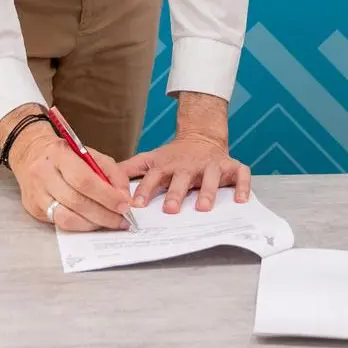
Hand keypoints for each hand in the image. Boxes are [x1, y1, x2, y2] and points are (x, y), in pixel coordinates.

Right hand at [7, 119, 132, 231]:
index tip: (125, 204)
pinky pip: (60, 223)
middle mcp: (43, 173)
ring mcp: (37, 193)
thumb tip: (125, 197)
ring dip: (94, 223)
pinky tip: (93, 222)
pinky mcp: (34, 209)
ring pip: (67, 217)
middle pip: (76, 201)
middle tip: (122, 219)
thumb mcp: (89, 154)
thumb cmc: (66, 156)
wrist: (31, 155)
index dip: (108, 195)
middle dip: (104, 213)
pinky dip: (81, 225)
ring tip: (110, 223)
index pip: (85, 179)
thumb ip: (110, 172)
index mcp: (59, 154)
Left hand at [117, 133, 250, 213]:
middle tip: (170, 209)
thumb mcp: (151, 158)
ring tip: (203, 208)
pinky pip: (241, 175)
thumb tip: (104, 178)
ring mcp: (211, 165)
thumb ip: (130, 169)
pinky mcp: (232, 166)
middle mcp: (189, 164)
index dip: (145, 190)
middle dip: (175, 193)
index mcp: (168, 165)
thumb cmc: (174, 156)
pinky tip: (241, 200)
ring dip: (207, 191)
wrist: (202, 137)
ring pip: (211, 177)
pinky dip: (243, 186)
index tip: (136, 204)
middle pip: (181, 178)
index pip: (154, 177)